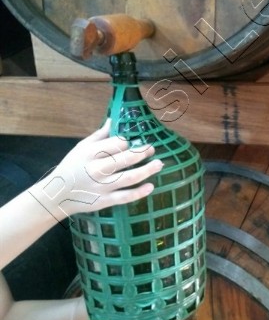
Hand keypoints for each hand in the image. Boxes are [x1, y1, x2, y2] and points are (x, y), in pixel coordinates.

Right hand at [28, 120, 162, 220]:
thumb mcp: (82, 147)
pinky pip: (125, 197)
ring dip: (147, 170)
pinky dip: (140, 192)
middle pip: (126, 159)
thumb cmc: (72, 167)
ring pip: (130, 177)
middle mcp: (97, 169)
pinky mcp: (105, 201)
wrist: (58, 194)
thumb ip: (100, 135)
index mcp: (91, 153)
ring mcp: (102, 186)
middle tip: (152, 148)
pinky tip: (151, 186)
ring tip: (159, 164)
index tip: (136, 140)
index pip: (117, 143)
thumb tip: (114, 119)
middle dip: (142, 152)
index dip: (129, 141)